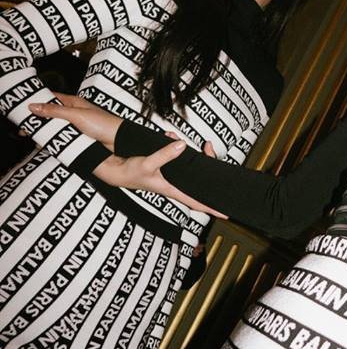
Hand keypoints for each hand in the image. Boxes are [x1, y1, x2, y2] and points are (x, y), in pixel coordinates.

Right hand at [29, 92, 122, 149]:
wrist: (120, 142)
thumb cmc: (104, 124)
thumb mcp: (77, 115)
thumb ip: (55, 110)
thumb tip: (34, 106)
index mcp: (74, 103)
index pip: (52, 98)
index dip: (38, 101)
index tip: (23, 107)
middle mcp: (74, 114)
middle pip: (51, 115)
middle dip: (38, 120)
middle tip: (23, 127)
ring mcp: (75, 127)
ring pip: (55, 128)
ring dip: (44, 132)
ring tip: (31, 137)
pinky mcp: (77, 140)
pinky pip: (61, 140)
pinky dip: (52, 142)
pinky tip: (44, 146)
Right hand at [93, 142, 226, 216]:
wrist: (117, 170)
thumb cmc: (131, 172)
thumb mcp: (147, 163)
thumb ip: (164, 155)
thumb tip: (182, 145)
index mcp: (173, 189)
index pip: (196, 202)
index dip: (212, 208)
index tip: (226, 212)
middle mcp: (175, 185)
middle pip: (198, 180)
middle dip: (208, 163)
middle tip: (210, 149)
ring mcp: (172, 176)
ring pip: (190, 166)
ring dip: (193, 152)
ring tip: (196, 141)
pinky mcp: (167, 168)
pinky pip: (178, 156)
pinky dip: (177, 145)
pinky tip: (170, 135)